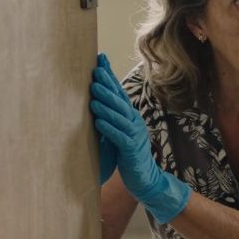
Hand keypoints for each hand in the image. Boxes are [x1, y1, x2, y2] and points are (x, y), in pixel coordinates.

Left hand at [89, 53, 190, 222]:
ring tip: (93, 92)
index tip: (100, 60)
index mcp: (130, 117)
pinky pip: (119, 137)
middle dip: (107, 84)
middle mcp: (134, 122)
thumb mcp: (119, 133)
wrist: (145, 179)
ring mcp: (134, 135)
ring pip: (119, 116)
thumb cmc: (128, 156)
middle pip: (120, 100)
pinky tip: (98, 121)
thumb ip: (111, 118)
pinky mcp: (131, 150)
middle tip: (95, 70)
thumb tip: (95, 101)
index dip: (110, 76)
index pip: (119, 92)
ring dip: (106, 104)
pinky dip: (109, 128)